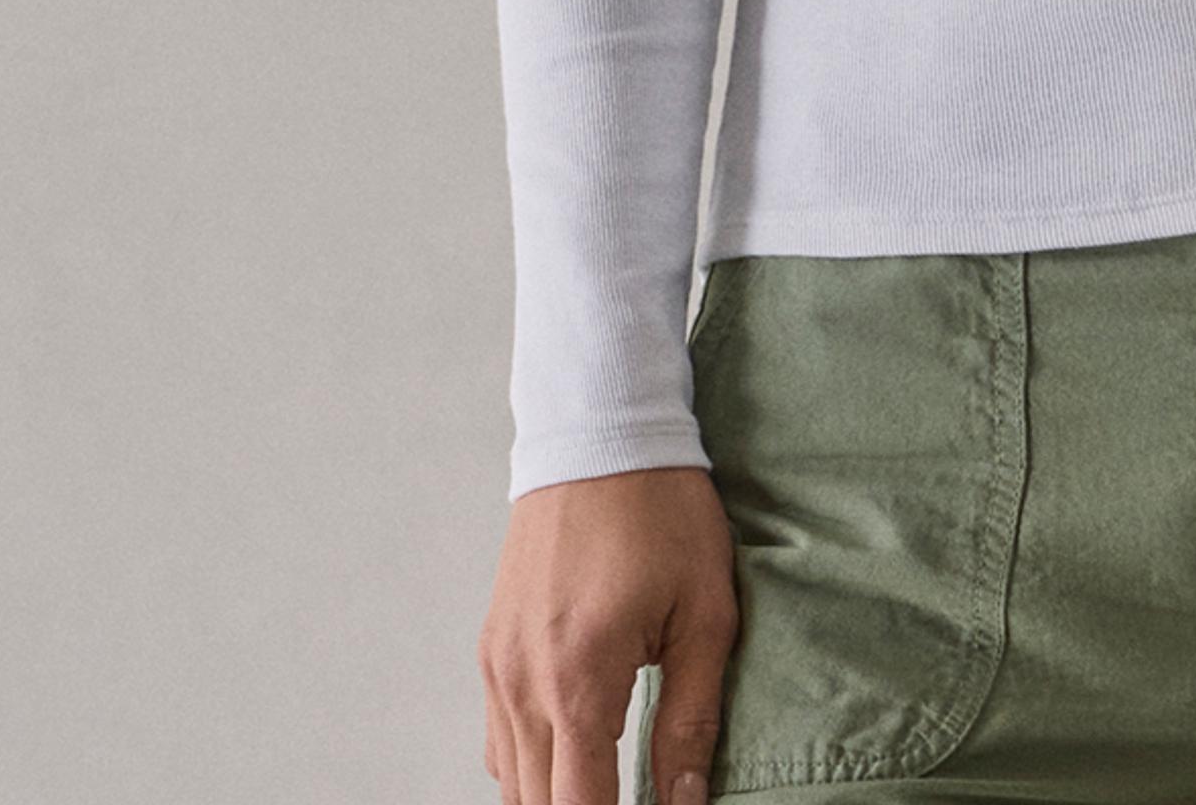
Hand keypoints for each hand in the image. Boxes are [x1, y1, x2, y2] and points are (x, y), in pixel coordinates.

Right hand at [478, 465, 740, 804]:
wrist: (600, 428)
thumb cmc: (663, 509)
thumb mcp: (705, 611)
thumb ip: (692, 719)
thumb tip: (686, 803)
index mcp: (578, 679)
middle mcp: (521, 682)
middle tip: (634, 798)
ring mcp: (496, 666)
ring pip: (512, 781)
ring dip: (557, 794)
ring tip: (611, 786)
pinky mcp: (491, 647)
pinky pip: (500, 739)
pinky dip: (533, 764)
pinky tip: (576, 751)